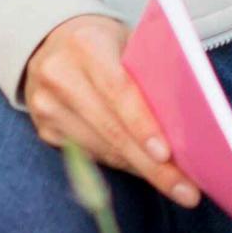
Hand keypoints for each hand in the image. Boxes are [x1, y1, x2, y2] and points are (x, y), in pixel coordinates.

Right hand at [21, 15, 199, 205]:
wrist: (51, 41)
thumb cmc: (107, 42)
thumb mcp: (130, 41)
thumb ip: (151, 71)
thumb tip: (187, 121)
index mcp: (86, 46)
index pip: (119, 91)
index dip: (143, 126)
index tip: (167, 155)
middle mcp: (59, 76)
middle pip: (111, 129)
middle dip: (152, 165)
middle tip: (187, 191)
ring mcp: (45, 106)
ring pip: (102, 149)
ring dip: (141, 170)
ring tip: (177, 187)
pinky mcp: (44, 129)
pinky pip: (91, 154)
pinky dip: (123, 164)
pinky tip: (148, 172)